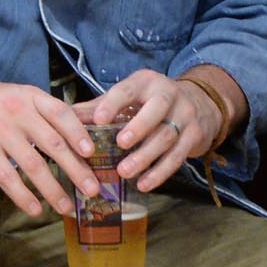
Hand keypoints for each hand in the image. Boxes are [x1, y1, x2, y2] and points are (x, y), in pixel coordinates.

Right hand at [0, 74, 98, 217]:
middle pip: (54, 144)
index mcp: (31, 97)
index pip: (63, 115)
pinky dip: (23, 196)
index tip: (93, 154)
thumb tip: (77, 135)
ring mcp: (0, 131)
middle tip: (93, 190)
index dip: (79, 134)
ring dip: (53, 189)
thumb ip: (42, 113)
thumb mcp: (16, 96)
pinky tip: (35, 210)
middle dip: (77, 170)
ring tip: (67, 207)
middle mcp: (19, 112)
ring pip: (34, 165)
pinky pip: (7, 177)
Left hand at [76, 70, 222, 192]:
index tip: (98, 120)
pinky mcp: (195, 136)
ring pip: (167, 136)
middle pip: (156, 110)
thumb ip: (99, 106)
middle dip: (138, 127)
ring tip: (125, 172)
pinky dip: (161, 172)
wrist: (201, 103)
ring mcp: (185, 115)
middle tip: (120, 144)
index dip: (113, 104)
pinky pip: (178, 156)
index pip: (127, 90)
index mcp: (146, 82)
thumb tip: (64, 116)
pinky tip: (144, 184)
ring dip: (146, 156)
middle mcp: (169, 95)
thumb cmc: (152, 102)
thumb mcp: (130, 97)